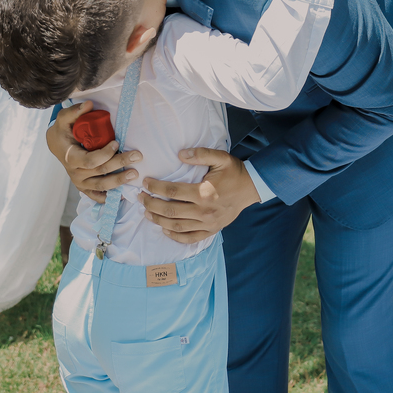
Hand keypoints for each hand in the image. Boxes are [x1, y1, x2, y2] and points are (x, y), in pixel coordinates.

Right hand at [46, 100, 142, 202]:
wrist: (57, 145)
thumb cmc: (63, 130)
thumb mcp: (64, 119)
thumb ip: (74, 111)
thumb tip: (89, 104)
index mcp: (71, 157)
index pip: (90, 161)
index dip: (105, 154)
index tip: (117, 143)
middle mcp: (75, 173)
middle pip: (100, 172)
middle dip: (120, 164)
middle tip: (137, 156)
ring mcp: (80, 182)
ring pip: (101, 185)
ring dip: (119, 181)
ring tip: (134, 174)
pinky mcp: (84, 186)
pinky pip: (96, 195)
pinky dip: (108, 197)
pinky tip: (121, 194)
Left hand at [140, 148, 259, 242]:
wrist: (252, 188)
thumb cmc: (234, 172)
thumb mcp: (221, 158)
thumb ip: (200, 154)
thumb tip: (180, 154)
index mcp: (204, 192)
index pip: (172, 192)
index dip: (155, 188)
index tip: (145, 183)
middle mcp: (204, 211)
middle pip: (170, 211)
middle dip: (151, 204)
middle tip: (140, 198)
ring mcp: (208, 223)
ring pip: (176, 226)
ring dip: (158, 220)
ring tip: (147, 212)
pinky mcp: (212, 230)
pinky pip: (190, 238)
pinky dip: (175, 236)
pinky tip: (165, 229)